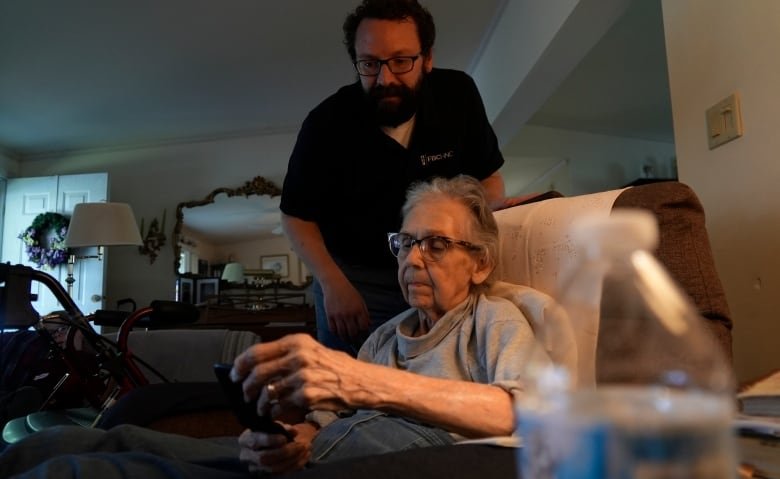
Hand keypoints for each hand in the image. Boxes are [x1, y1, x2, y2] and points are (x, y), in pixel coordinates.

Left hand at [231, 334, 363, 411]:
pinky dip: (274, 412)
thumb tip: (257, 366)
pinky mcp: (307, 396)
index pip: (257, 352)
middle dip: (246, 387)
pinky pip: (279, 406)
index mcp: (297, 342)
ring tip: (260, 408)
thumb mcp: (312, 351)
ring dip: (259, 404)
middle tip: (244, 395)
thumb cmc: (335, 368)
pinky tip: (275, 413)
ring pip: (266, 392)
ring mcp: (302, 376)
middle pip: (257, 373)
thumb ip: (287, 355)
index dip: (240, 365)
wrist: (361, 382)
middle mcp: (298, 356)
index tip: (234, 374)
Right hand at [238, 422, 316, 473]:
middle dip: (284, 452)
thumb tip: (293, 431)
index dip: (270, 440)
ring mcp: (256, 468)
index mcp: (245, 440)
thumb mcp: (273, 426)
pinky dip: (295, 465)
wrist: (265, 445)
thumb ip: (282, 427)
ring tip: (305, 449)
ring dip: (292, 459)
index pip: (255, 441)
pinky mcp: (265, 475)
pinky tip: (304, 456)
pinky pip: (281, 473)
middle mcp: (247, 456)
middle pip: (265, 458)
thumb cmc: (268, 433)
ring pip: (274, 468)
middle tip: (300, 445)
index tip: (284, 438)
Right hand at [321, 276, 369, 341]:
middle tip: (356, 342)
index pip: (363, 327)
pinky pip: (333, 329)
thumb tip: (369, 325)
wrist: (334, 284)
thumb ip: (365, 313)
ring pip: (342, 333)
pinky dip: (336, 334)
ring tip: (348, 341)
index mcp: (358, 310)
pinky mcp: (329, 315)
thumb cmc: (349, 292)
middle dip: (355, 339)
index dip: (364, 334)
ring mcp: (338, 315)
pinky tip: (339, 334)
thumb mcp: (360, 301)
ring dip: (346, 339)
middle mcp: (348, 314)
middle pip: (353, 333)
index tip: (364, 337)